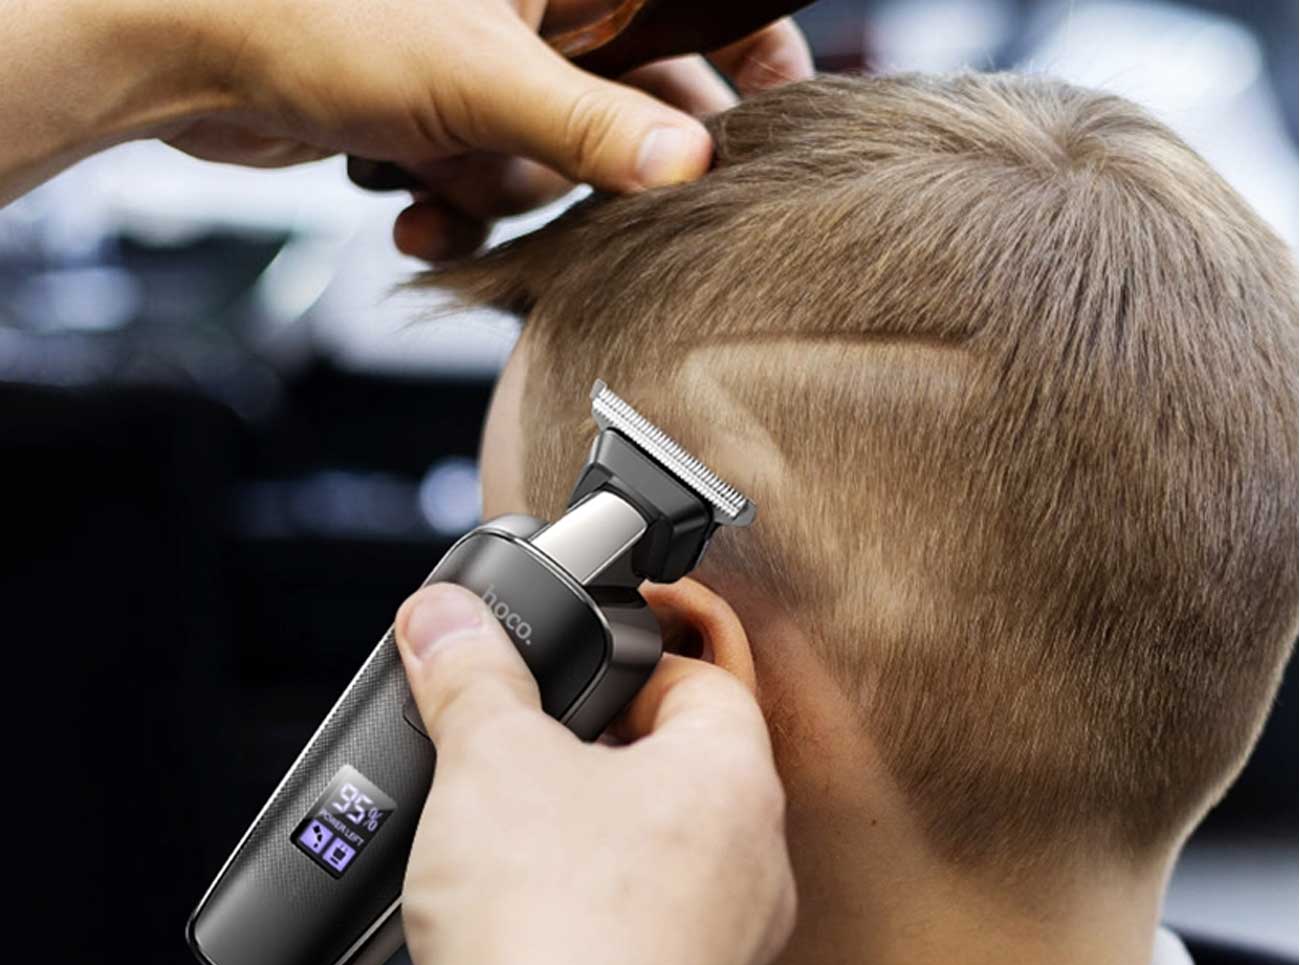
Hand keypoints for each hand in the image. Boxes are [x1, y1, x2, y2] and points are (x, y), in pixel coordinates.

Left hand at [160, 0, 812, 258]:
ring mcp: (483, 60)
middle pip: (625, 107)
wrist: (180, 50)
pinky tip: (409, 207)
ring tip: (448, 183)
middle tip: (598, 211)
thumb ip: (592, 130)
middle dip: (594, 173)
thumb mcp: (480, 80)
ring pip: (552, 161)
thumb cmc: (316, 15)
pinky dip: (455, 210)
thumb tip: (686, 166)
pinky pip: (486, 181)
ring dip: (504, 197)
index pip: (699, 11)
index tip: (780, 133)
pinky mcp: (435, 111)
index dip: (752, 67)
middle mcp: (532, 12)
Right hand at [395, 581, 794, 964]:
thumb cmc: (543, 927)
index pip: (701, 676)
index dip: (632, 656)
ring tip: (520, 834)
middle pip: (684, 764)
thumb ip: (470, 673)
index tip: (578, 663)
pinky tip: (533, 919)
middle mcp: (757, 860)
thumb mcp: (488, 760)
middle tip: (532, 745)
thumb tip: (447, 618)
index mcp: (733, 779)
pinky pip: (652, 928)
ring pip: (670, 850)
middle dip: (604, 747)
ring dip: (600, 831)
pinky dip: (598, 910)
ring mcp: (733, 943)